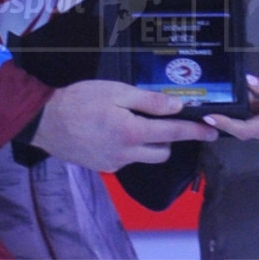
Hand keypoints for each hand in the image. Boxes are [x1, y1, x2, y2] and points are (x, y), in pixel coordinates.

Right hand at [31, 80, 217, 170]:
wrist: (44, 122)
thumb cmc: (79, 101)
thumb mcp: (116, 92)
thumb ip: (148, 101)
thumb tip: (177, 106)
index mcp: (133, 133)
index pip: (174, 133)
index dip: (196, 132)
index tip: (214, 132)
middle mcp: (127, 154)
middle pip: (162, 152)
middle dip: (168, 139)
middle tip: (163, 121)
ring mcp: (114, 164)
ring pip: (144, 157)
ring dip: (147, 144)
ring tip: (133, 124)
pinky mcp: (103, 167)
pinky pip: (126, 159)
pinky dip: (128, 148)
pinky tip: (113, 133)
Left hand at [204, 75, 258, 145]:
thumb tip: (247, 82)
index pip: (243, 129)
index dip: (225, 124)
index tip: (209, 117)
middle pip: (238, 128)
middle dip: (220, 119)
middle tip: (200, 106)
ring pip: (243, 124)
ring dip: (228, 115)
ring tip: (210, 100)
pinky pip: (251, 120)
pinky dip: (241, 111)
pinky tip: (232, 98)